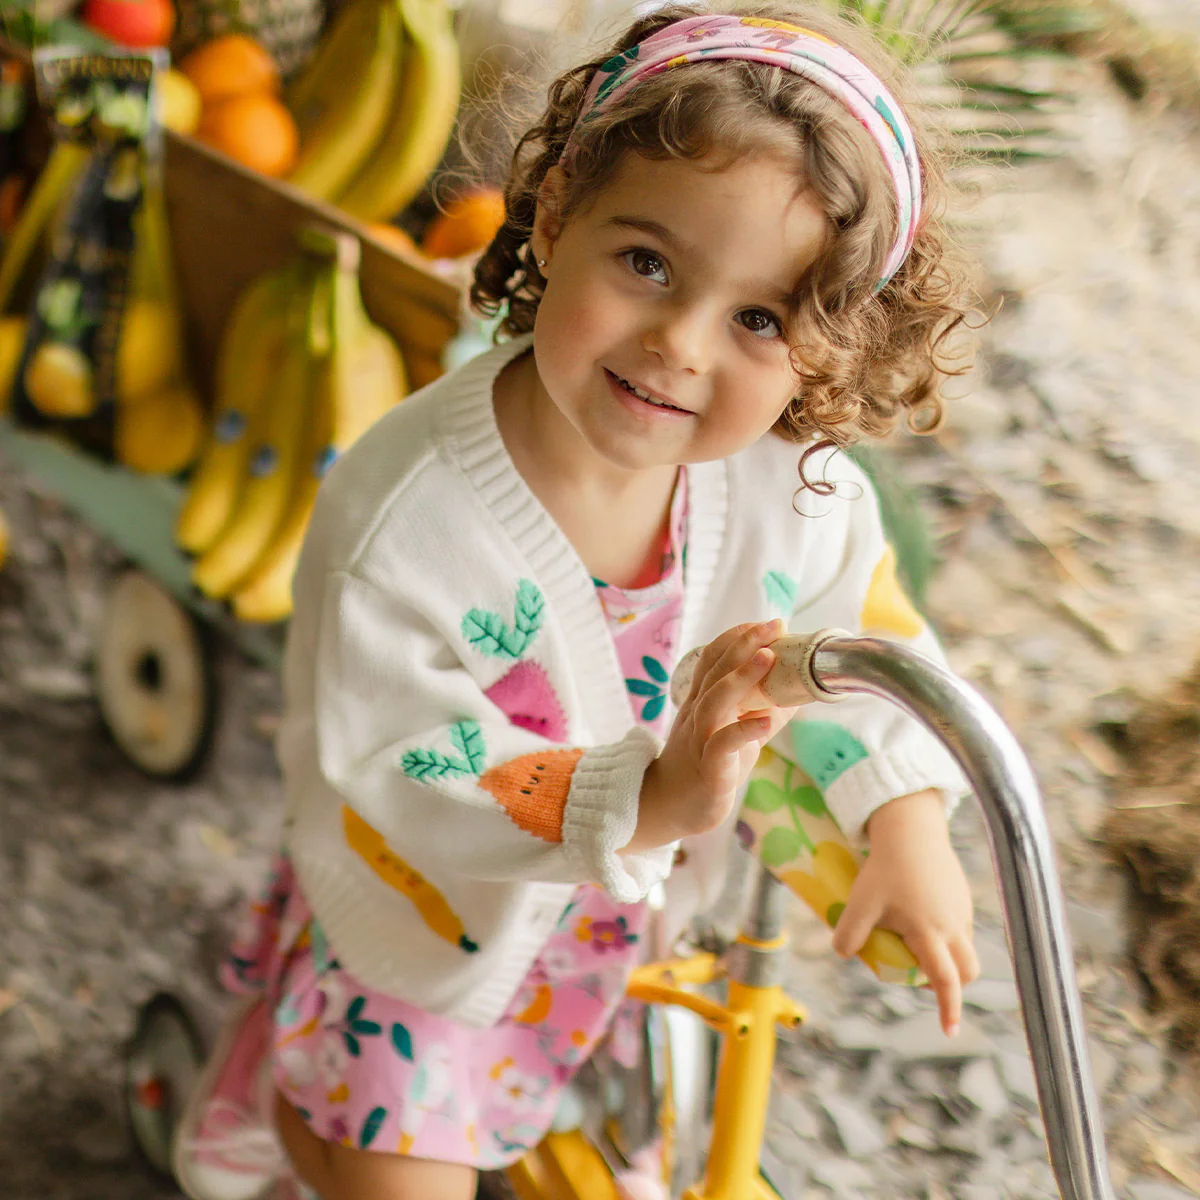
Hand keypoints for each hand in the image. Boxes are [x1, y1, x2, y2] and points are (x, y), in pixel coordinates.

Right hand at [626, 620, 798, 852]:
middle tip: (772, 625)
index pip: (712, 659)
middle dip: (744, 645)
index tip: (763, 623)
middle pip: (715, 671)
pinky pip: (723, 745)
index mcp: (701, 702)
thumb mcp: (735, 734)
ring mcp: (700, 740)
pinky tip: (766, 721)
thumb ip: (760, 712)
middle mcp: (697, 715)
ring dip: (741, 678)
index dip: (736, 638)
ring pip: (715, 701)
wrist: (670, 807)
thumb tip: (797, 692)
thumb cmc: (706, 766)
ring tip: (768, 659)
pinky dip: (744, 731)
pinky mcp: (709, 769)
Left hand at [831, 789, 978, 1035]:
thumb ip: (850, 933)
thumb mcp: (861, 902)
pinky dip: (945, 932)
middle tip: (921, 979)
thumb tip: (844, 954)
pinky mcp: (962, 894)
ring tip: (909, 935)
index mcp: (931, 933)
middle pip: (967, 970)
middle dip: (951, 985)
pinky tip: (916, 907)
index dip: (948, 1008)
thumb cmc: (884, 868)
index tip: (949, 1031)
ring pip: (963, 946)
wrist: (910, 828)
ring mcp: (962, 909)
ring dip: (945, 955)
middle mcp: (954, 925)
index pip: (946, 981)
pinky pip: (960, 924)